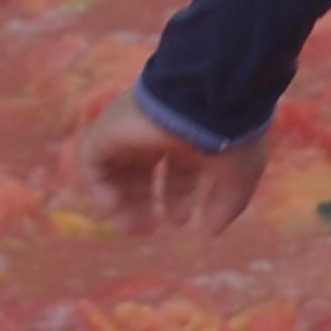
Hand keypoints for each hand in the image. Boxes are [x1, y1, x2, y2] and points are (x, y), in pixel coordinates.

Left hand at [76, 85, 269, 233]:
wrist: (208, 98)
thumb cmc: (228, 135)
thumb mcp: (239, 174)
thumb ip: (227, 204)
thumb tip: (212, 232)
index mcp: (190, 137)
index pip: (176, 170)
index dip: (177, 198)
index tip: (180, 222)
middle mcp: (158, 133)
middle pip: (141, 172)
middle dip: (143, 203)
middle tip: (148, 230)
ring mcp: (131, 130)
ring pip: (114, 169)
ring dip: (119, 201)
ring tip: (129, 226)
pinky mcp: (108, 129)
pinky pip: (91, 161)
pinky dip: (97, 187)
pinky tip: (115, 206)